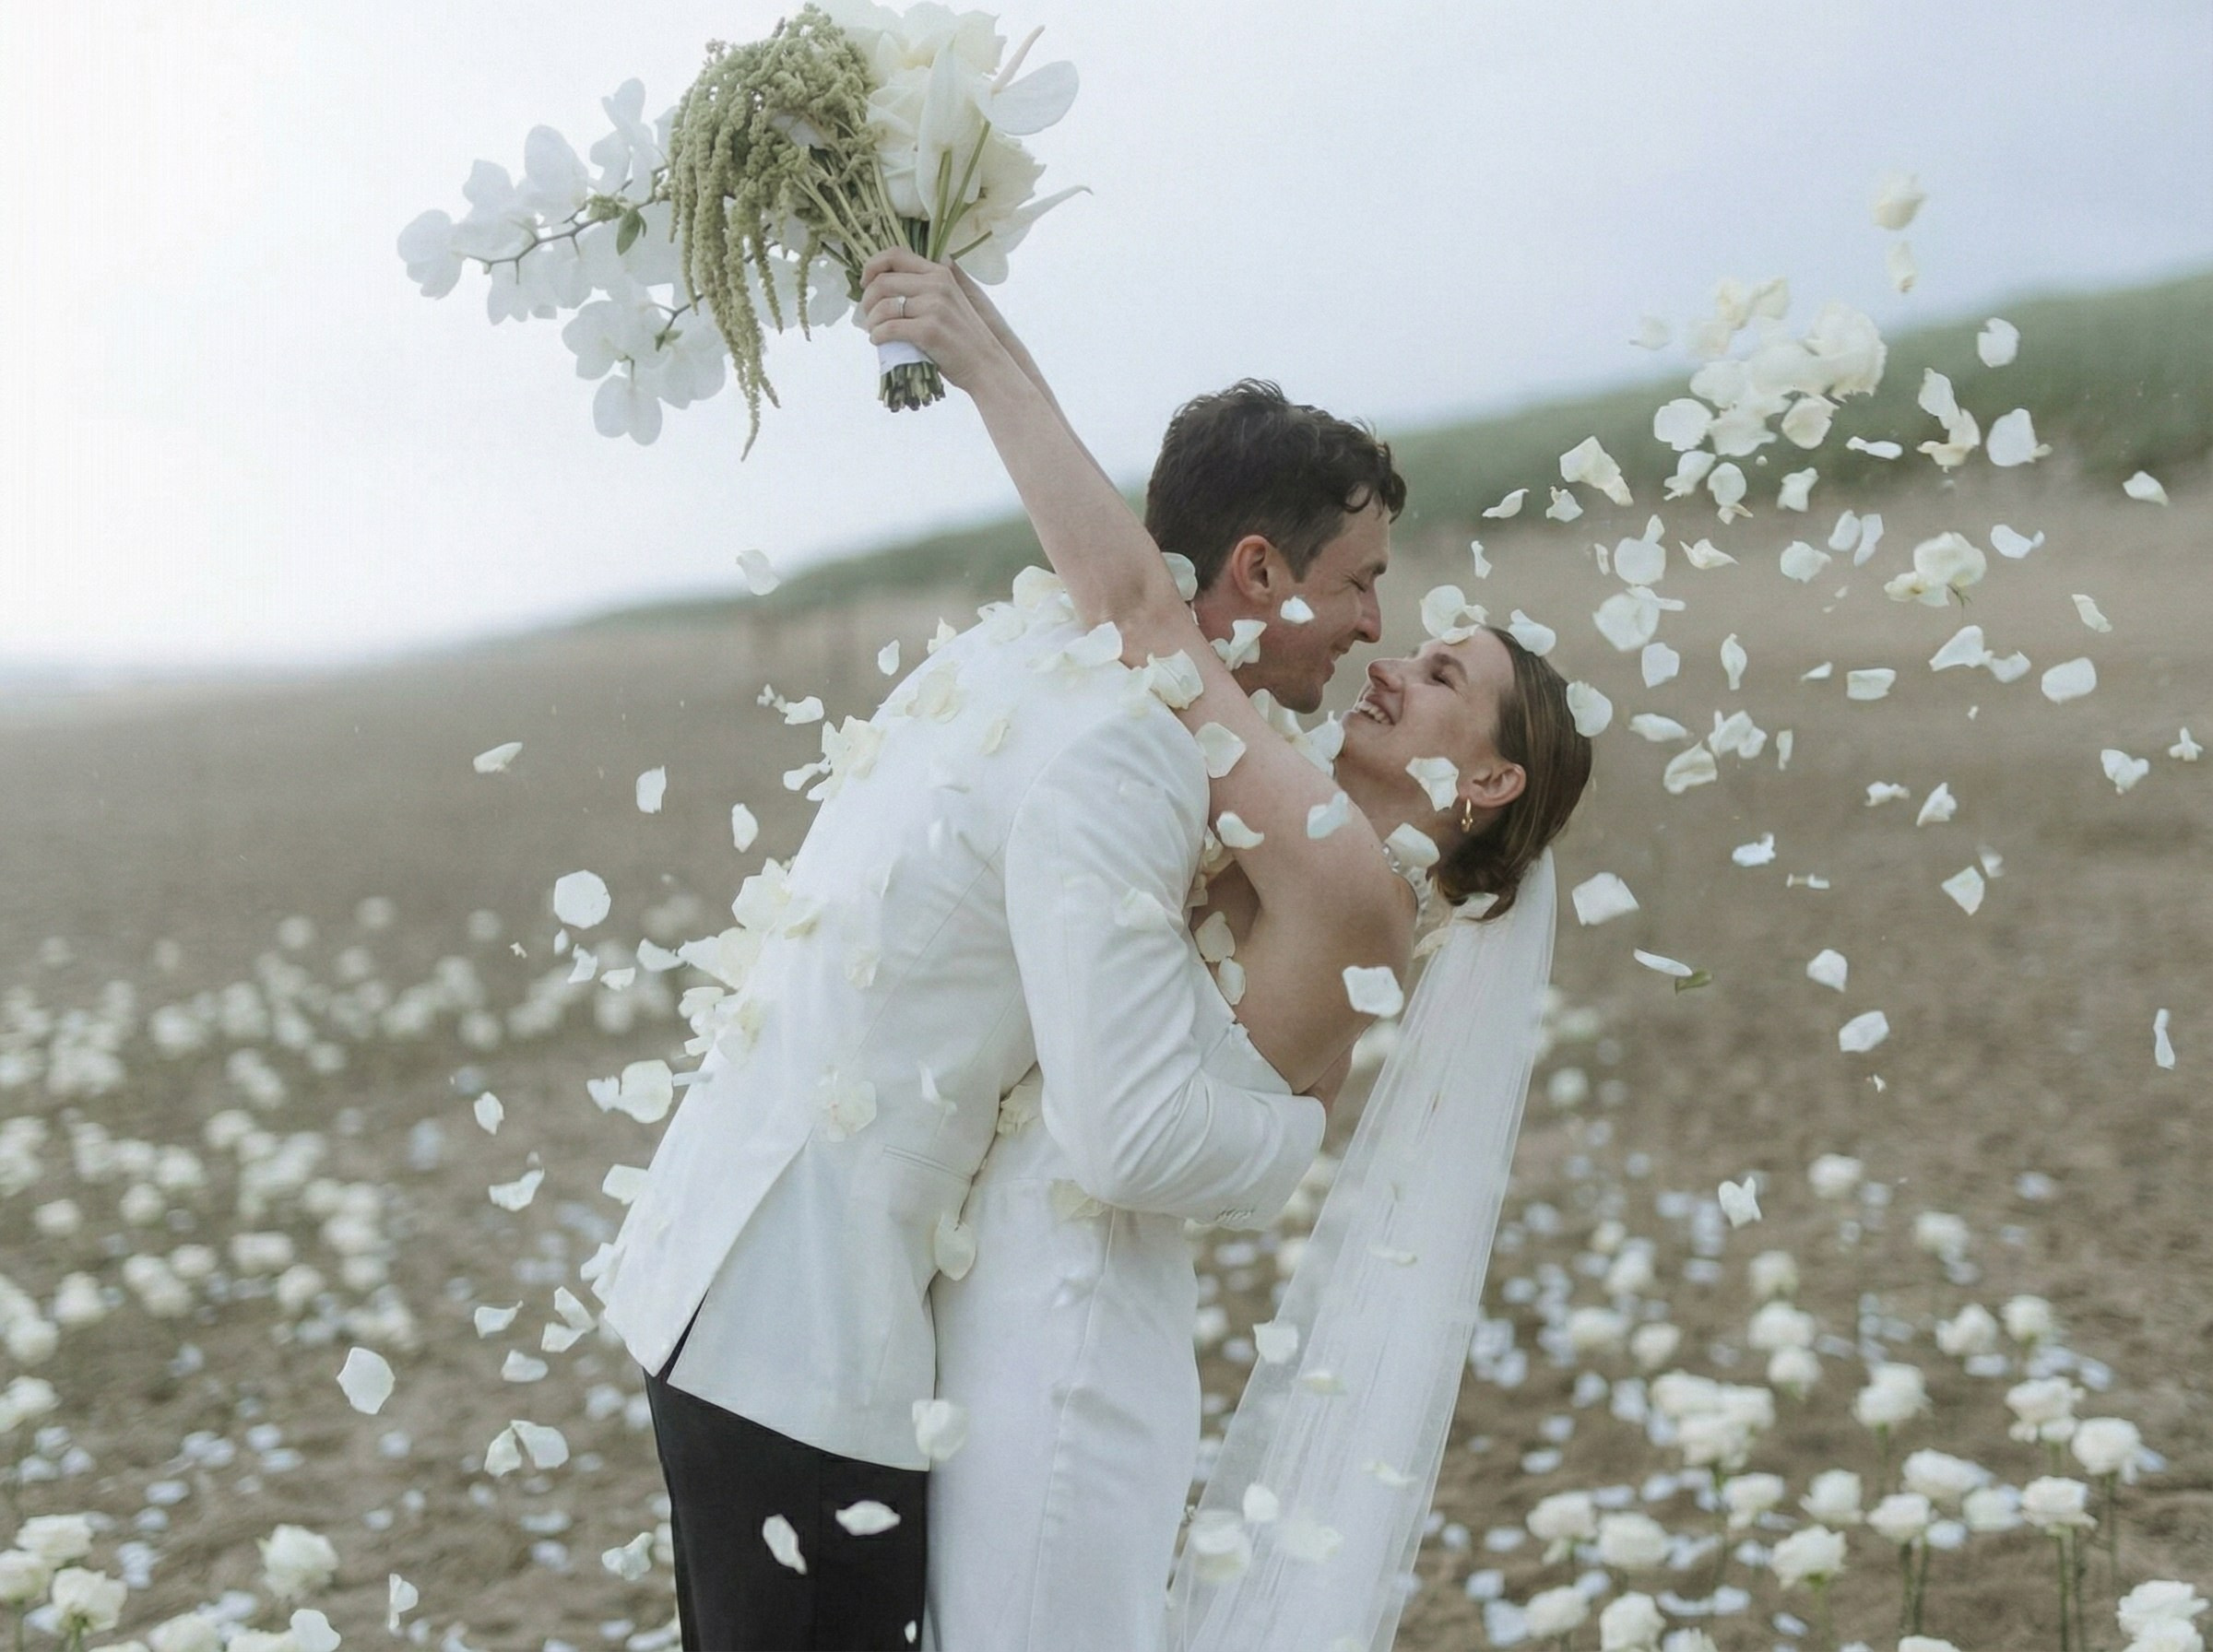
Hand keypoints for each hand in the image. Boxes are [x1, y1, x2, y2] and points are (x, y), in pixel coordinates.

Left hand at [860, 248, 1014, 394]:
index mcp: (939, 273)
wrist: (986, 365)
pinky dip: (878, 336)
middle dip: (867, 301)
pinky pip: (889, 328)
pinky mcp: (929, 330)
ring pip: (884, 307)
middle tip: (867, 317)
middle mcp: (937, 284)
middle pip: (883, 282)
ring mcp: (934, 307)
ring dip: (871, 322)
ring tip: (874, 332)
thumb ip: (926, 287)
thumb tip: (887, 282)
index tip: (865, 283)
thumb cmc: (963, 337)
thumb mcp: (950, 300)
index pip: (895, 255)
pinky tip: (879, 341)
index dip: (873, 266)